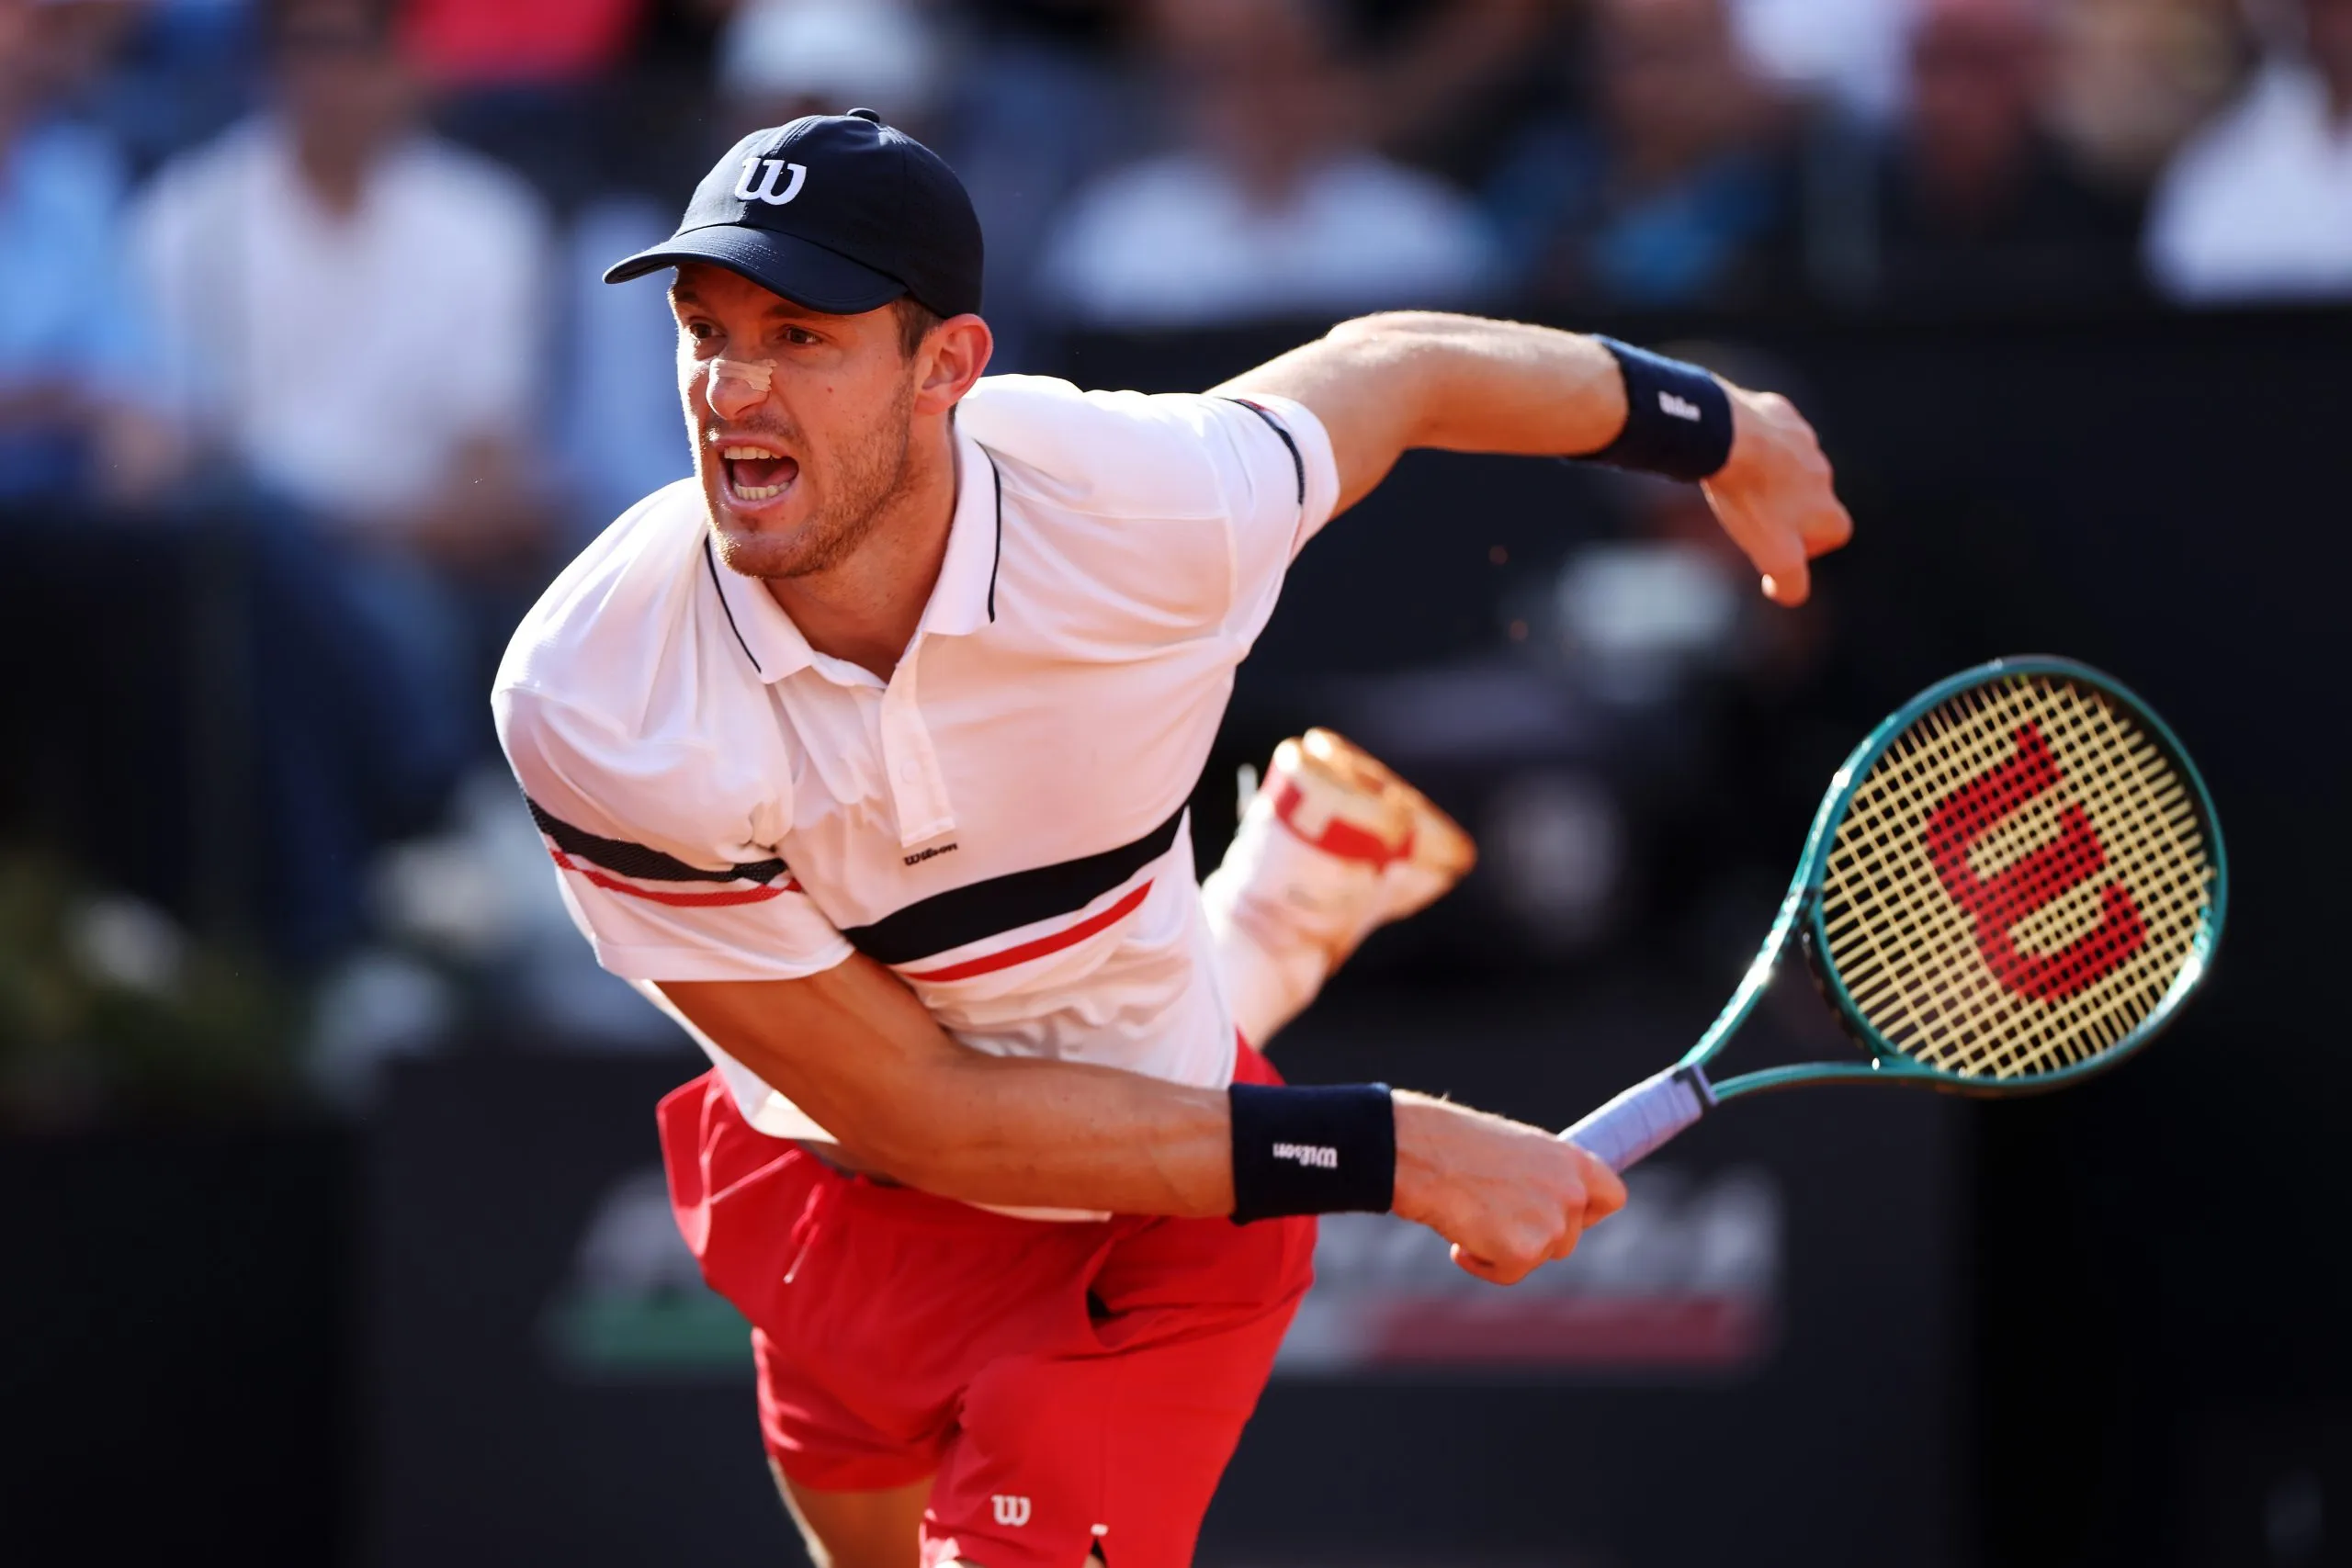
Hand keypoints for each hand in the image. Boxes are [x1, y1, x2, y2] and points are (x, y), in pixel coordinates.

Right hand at [1390, 1092, 1627, 1284]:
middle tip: (1492, 1214)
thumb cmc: (1457, 1145)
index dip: (1588, 1212)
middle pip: (1568, 1238)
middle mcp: (1571, 1192)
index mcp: (1571, 1161)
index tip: (1563, 1215)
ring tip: (1471, 1217)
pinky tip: (1460, 1239)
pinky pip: (1508, 1274)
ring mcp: (1552, 1224)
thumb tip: (1544, 1206)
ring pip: (1538, 1257)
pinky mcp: (1525, 1252)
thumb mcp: (1515, 1151)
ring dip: (1506, 1249)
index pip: (1612, 1197)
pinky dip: (1482, 1264)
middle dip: (1534, 1236)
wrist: (1424, 1154)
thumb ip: (1542, 1178)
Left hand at [1703, 384, 1852, 606]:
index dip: (1811, 545)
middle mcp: (1823, 471)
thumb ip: (1790, 583)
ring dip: (1772, 476)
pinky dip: (1757, 445)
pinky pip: (1773, 433)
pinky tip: (1732, 453)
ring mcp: (1803, 439)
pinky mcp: (1778, 414)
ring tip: (1739, 483)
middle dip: (1788, 508)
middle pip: (1812, 497)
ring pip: (1792, 464)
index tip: (1780, 546)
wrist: (1729, 438)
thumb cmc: (1751, 498)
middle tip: (1753, 514)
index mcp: (1827, 506)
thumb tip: (1789, 593)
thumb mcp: (1773, 554)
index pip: (1836, 532)